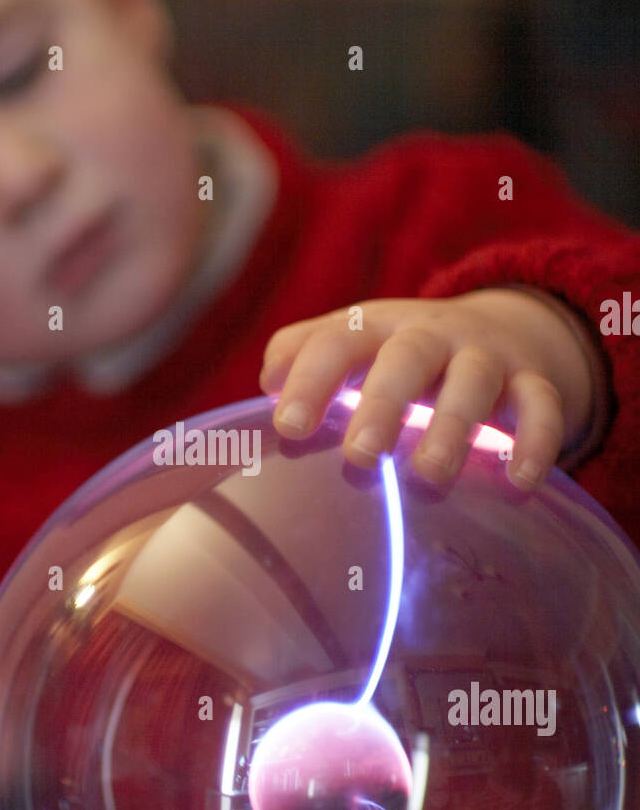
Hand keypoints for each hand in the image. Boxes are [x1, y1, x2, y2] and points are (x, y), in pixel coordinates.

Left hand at [259, 290, 595, 489]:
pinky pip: (541, 406)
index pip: (336, 342)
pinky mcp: (533, 381)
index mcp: (374, 327)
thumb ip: (304, 356)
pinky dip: (535, 441)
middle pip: (406, 357)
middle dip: (383, 402)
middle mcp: (430, 334)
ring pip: (473, 381)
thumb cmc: (398, 353)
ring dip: (453, 426)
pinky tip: (520, 482)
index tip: (289, 426)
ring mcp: (484, 356)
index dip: (311, 379)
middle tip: (360, 456)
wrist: (498, 329)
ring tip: (430, 475)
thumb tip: (267, 384)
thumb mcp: (354, 344)